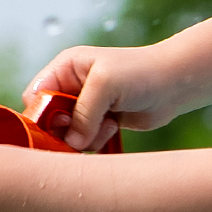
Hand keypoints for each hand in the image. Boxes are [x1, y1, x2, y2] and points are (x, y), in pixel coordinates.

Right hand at [23, 43, 181, 151]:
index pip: (36, 96)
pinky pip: (85, 141)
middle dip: (63, 131)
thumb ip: (83, 113)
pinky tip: (114, 128)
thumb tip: (72, 142)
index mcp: (65, 68)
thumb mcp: (106, 84)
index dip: (41, 114)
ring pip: (67, 135)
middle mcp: (72, 86)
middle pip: (49, 120)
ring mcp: (86, 106)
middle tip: (82, 133)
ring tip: (107, 124)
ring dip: (84, 137)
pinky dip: (96, 141)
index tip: (58, 127)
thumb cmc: (141, 73)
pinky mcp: (100, 122)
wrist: (175, 84)